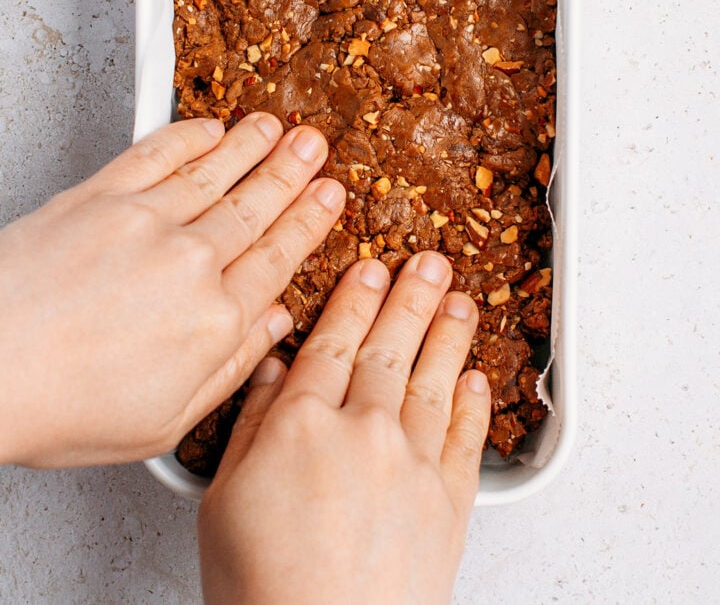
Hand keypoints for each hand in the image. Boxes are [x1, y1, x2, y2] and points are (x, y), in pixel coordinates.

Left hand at [0, 114, 344, 467]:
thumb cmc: (59, 404)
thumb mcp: (164, 421)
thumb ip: (232, 370)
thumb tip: (273, 329)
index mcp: (214, 321)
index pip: (278, 259)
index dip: (308, 223)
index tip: (328, 199)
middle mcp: (190, 262)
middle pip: (256, 209)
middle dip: (292, 174)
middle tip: (315, 148)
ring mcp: (145, 222)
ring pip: (216, 174)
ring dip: (252, 146)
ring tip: (277, 128)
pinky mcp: (100, 196)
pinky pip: (158, 154)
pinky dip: (190, 136)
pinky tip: (211, 128)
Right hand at [198, 252, 490, 604]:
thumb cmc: (262, 591)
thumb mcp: (223, 502)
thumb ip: (249, 425)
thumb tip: (271, 369)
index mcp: (303, 425)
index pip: (333, 344)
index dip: (353, 302)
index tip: (368, 269)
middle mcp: (364, 432)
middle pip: (389, 348)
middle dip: (411, 298)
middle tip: (429, 262)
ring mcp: (413, 465)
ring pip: (434, 380)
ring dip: (450, 335)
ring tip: (461, 300)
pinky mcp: (450, 504)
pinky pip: (466, 438)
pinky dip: (474, 403)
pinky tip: (477, 377)